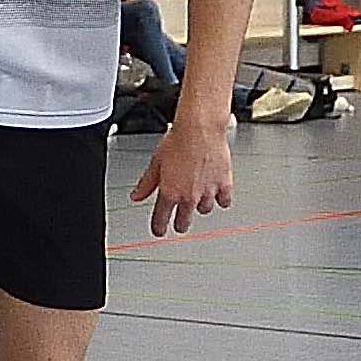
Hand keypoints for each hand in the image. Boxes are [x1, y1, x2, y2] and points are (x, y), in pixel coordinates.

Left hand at [131, 116, 234, 237]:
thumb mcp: (155, 163)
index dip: (158, 228)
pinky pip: (223, 201)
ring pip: (204, 210)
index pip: (161, 219)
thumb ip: (146, 183)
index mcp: (169, 192)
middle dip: (179, 224)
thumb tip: (136, 196)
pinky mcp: (224, 185)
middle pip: (184, 222)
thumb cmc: (178, 141)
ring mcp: (207, 192)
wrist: (200, 129)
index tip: (159, 231)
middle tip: (179, 223)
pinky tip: (216, 194)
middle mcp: (188, 196)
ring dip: (199, 207)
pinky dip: (220, 199)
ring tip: (197, 197)